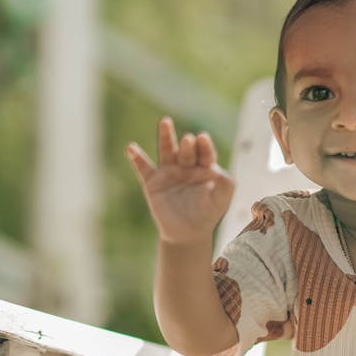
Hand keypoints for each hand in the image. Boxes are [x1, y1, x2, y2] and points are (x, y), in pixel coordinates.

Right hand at [127, 118, 234, 244]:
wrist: (187, 233)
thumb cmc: (207, 214)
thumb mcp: (220, 200)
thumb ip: (225, 185)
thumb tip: (220, 172)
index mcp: (204, 167)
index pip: (205, 153)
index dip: (204, 146)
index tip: (203, 138)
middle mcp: (186, 165)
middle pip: (186, 150)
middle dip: (188, 145)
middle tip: (189, 140)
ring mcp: (169, 172)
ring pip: (167, 151)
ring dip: (166, 136)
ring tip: (165, 122)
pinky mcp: (153, 182)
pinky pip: (143, 168)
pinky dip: (136, 158)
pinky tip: (131, 147)